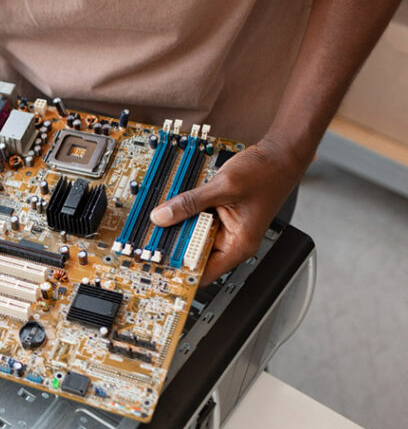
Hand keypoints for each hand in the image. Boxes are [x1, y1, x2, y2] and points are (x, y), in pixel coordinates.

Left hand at [149, 139, 306, 284]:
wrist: (279, 155)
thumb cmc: (266, 173)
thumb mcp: (223, 186)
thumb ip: (191, 202)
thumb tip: (162, 216)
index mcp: (238, 244)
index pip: (204, 273)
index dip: (180, 272)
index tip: (159, 267)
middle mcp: (232, 241)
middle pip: (194, 254)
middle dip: (173, 247)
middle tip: (149, 241)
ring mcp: (225, 228)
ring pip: (193, 237)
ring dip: (177, 229)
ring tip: (158, 222)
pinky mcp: (220, 216)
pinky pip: (197, 221)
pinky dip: (184, 215)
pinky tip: (172, 209)